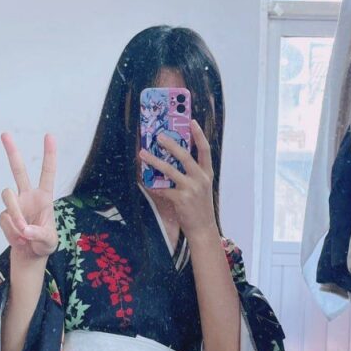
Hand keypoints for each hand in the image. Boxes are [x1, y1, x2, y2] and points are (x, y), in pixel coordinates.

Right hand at [0, 133, 57, 259]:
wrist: (30, 256)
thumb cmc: (44, 245)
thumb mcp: (49, 241)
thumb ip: (39, 234)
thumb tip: (25, 228)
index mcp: (44, 197)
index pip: (47, 173)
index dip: (49, 155)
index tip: (49, 136)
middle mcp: (28, 196)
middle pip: (18, 170)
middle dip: (12, 152)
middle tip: (5, 133)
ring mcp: (14, 205)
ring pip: (7, 198)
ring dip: (15, 217)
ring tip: (24, 234)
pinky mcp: (4, 216)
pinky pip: (4, 220)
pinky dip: (12, 233)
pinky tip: (19, 240)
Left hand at [140, 120, 217, 239]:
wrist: (203, 228)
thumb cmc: (200, 208)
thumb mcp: (201, 188)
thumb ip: (192, 175)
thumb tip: (173, 161)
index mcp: (207, 174)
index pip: (205, 150)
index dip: (199, 134)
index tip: (192, 121)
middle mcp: (201, 178)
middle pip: (185, 155)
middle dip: (170, 144)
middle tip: (159, 136)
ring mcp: (191, 188)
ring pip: (170, 170)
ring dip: (154, 161)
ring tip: (143, 154)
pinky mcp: (181, 199)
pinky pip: (163, 189)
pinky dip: (154, 186)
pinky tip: (148, 184)